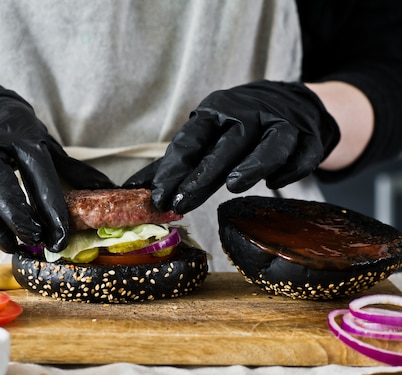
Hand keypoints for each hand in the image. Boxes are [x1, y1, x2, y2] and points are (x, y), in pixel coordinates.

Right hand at [0, 73, 113, 252]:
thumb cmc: (6, 129)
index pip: (39, 178)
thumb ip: (70, 167)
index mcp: (19, 137)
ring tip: (14, 245)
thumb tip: (105, 188)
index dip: (52, 212)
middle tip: (35, 240)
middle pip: (2, 192)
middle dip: (21, 223)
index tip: (61, 238)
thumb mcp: (40, 140)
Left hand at [124, 81, 339, 212]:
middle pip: (225, 145)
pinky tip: (274, 183)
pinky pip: (301, 155)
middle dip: (202, 176)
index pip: (190, 140)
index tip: (157, 197)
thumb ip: (175, 163)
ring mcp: (280, 123)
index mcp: (215, 112)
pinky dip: (290, 170)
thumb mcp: (206, 135)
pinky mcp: (309, 136)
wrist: (294, 103)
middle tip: (182, 203)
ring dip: (252, 165)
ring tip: (234, 186)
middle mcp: (247, 113)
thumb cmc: (239, 126)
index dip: (173, 169)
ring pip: (269, 144)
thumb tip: (134, 188)